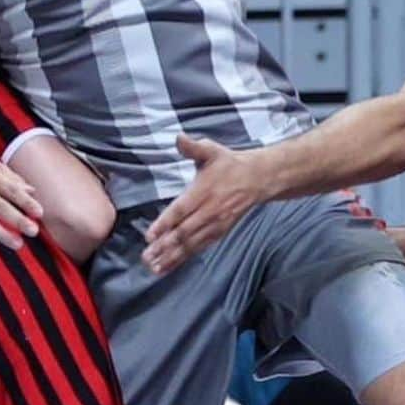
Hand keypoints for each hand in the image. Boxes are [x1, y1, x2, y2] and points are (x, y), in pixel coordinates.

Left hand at [142, 135, 265, 273]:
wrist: (257, 179)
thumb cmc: (229, 164)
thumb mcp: (211, 150)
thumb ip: (193, 146)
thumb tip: (178, 138)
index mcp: (204, 191)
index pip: (181, 209)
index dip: (165, 223)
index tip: (150, 235)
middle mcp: (209, 211)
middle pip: (184, 232)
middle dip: (164, 246)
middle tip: (146, 257)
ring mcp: (215, 224)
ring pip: (191, 244)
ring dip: (172, 257)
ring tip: (154, 267)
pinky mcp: (219, 232)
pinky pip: (200, 247)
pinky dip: (184, 258)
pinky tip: (170, 266)